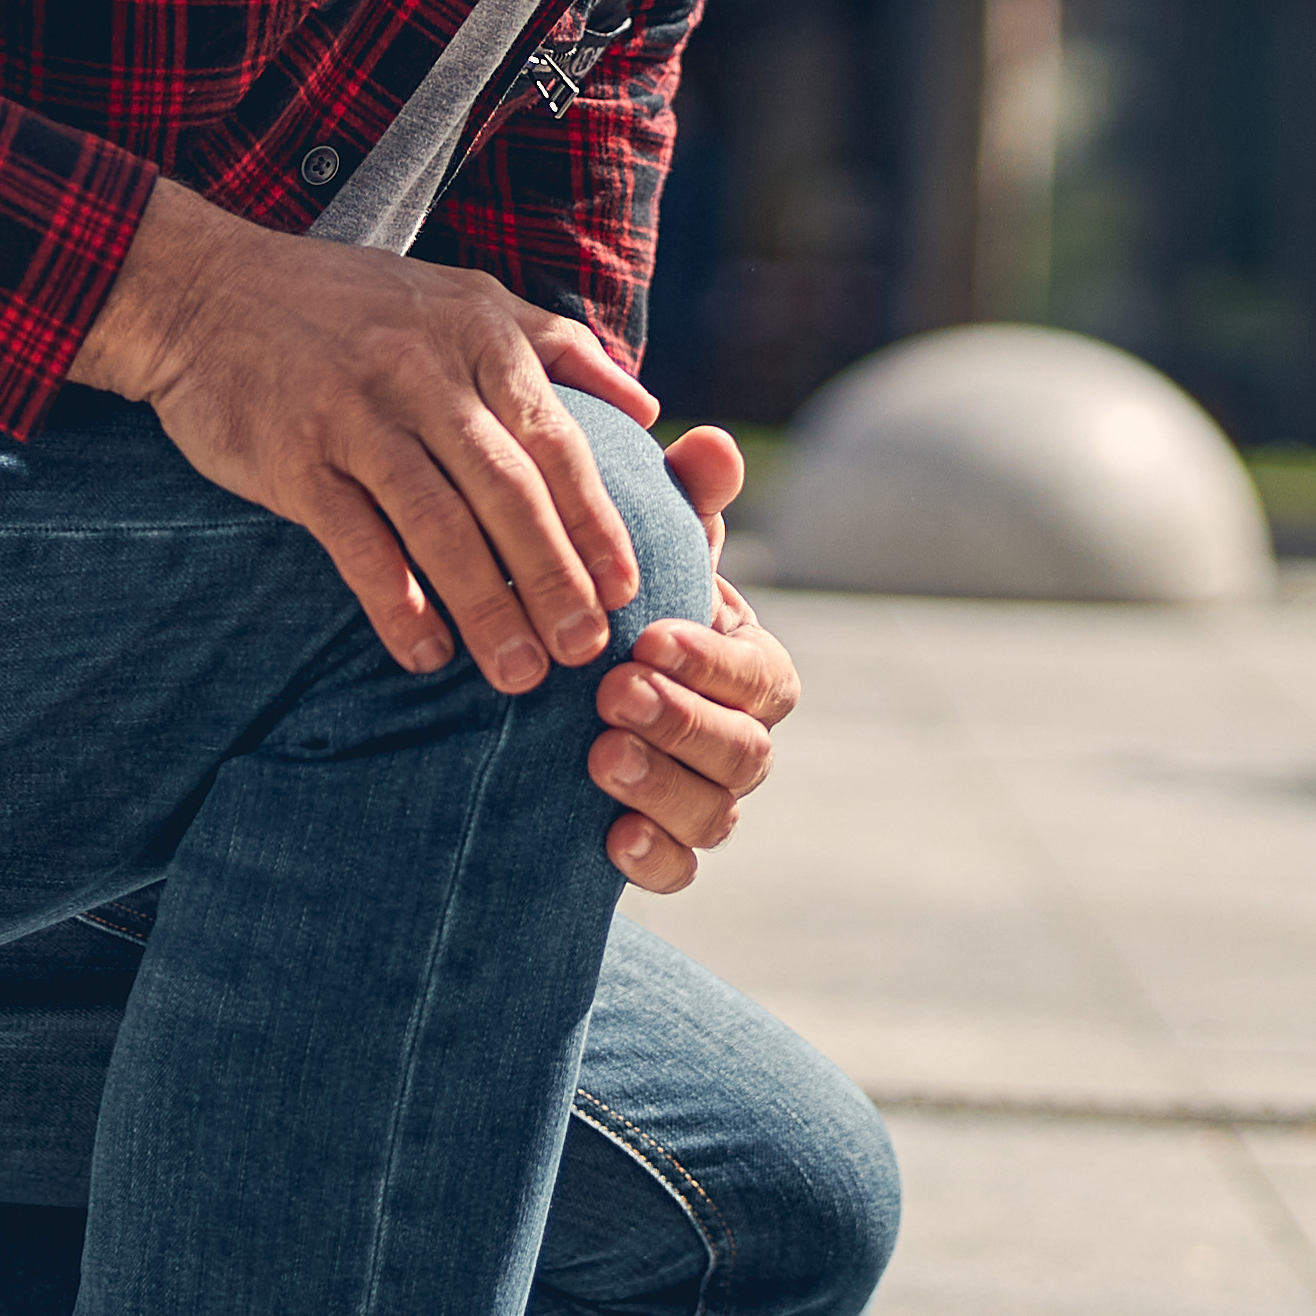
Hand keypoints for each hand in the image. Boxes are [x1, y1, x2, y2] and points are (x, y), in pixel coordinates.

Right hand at [78, 182, 655, 687]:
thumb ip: (557, 346)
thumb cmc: (345, 303)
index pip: (556, 441)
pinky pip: (356, 544)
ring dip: (485, 607)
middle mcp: (424, 373)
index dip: (595, 521)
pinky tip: (424, 653)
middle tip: (587, 650)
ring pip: (438, 525)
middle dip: (553, 579)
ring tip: (519, 674)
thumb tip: (648, 406)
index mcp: (478, 336)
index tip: (626, 587)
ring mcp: (355, 415)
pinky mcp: (293, 458)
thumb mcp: (462, 296)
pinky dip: (394, 603)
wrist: (203, 290)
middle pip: (508, 492)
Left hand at [591, 425, 795, 892]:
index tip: (649, 640)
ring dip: (663, 787)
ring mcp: (702, 797)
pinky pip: (678, 869)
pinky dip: (655, 858)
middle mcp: (739, 737)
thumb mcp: (645, 542)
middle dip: (683, 724)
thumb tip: (712, 445)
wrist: (552, 674)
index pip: (763, 676)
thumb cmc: (614, 597)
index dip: (713, 664)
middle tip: (612, 696)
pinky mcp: (658, 845)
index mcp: (749, 665)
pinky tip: (610, 839)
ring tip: (599, 758)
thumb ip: (682, 497)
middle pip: (746, 751)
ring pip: (717, 814)